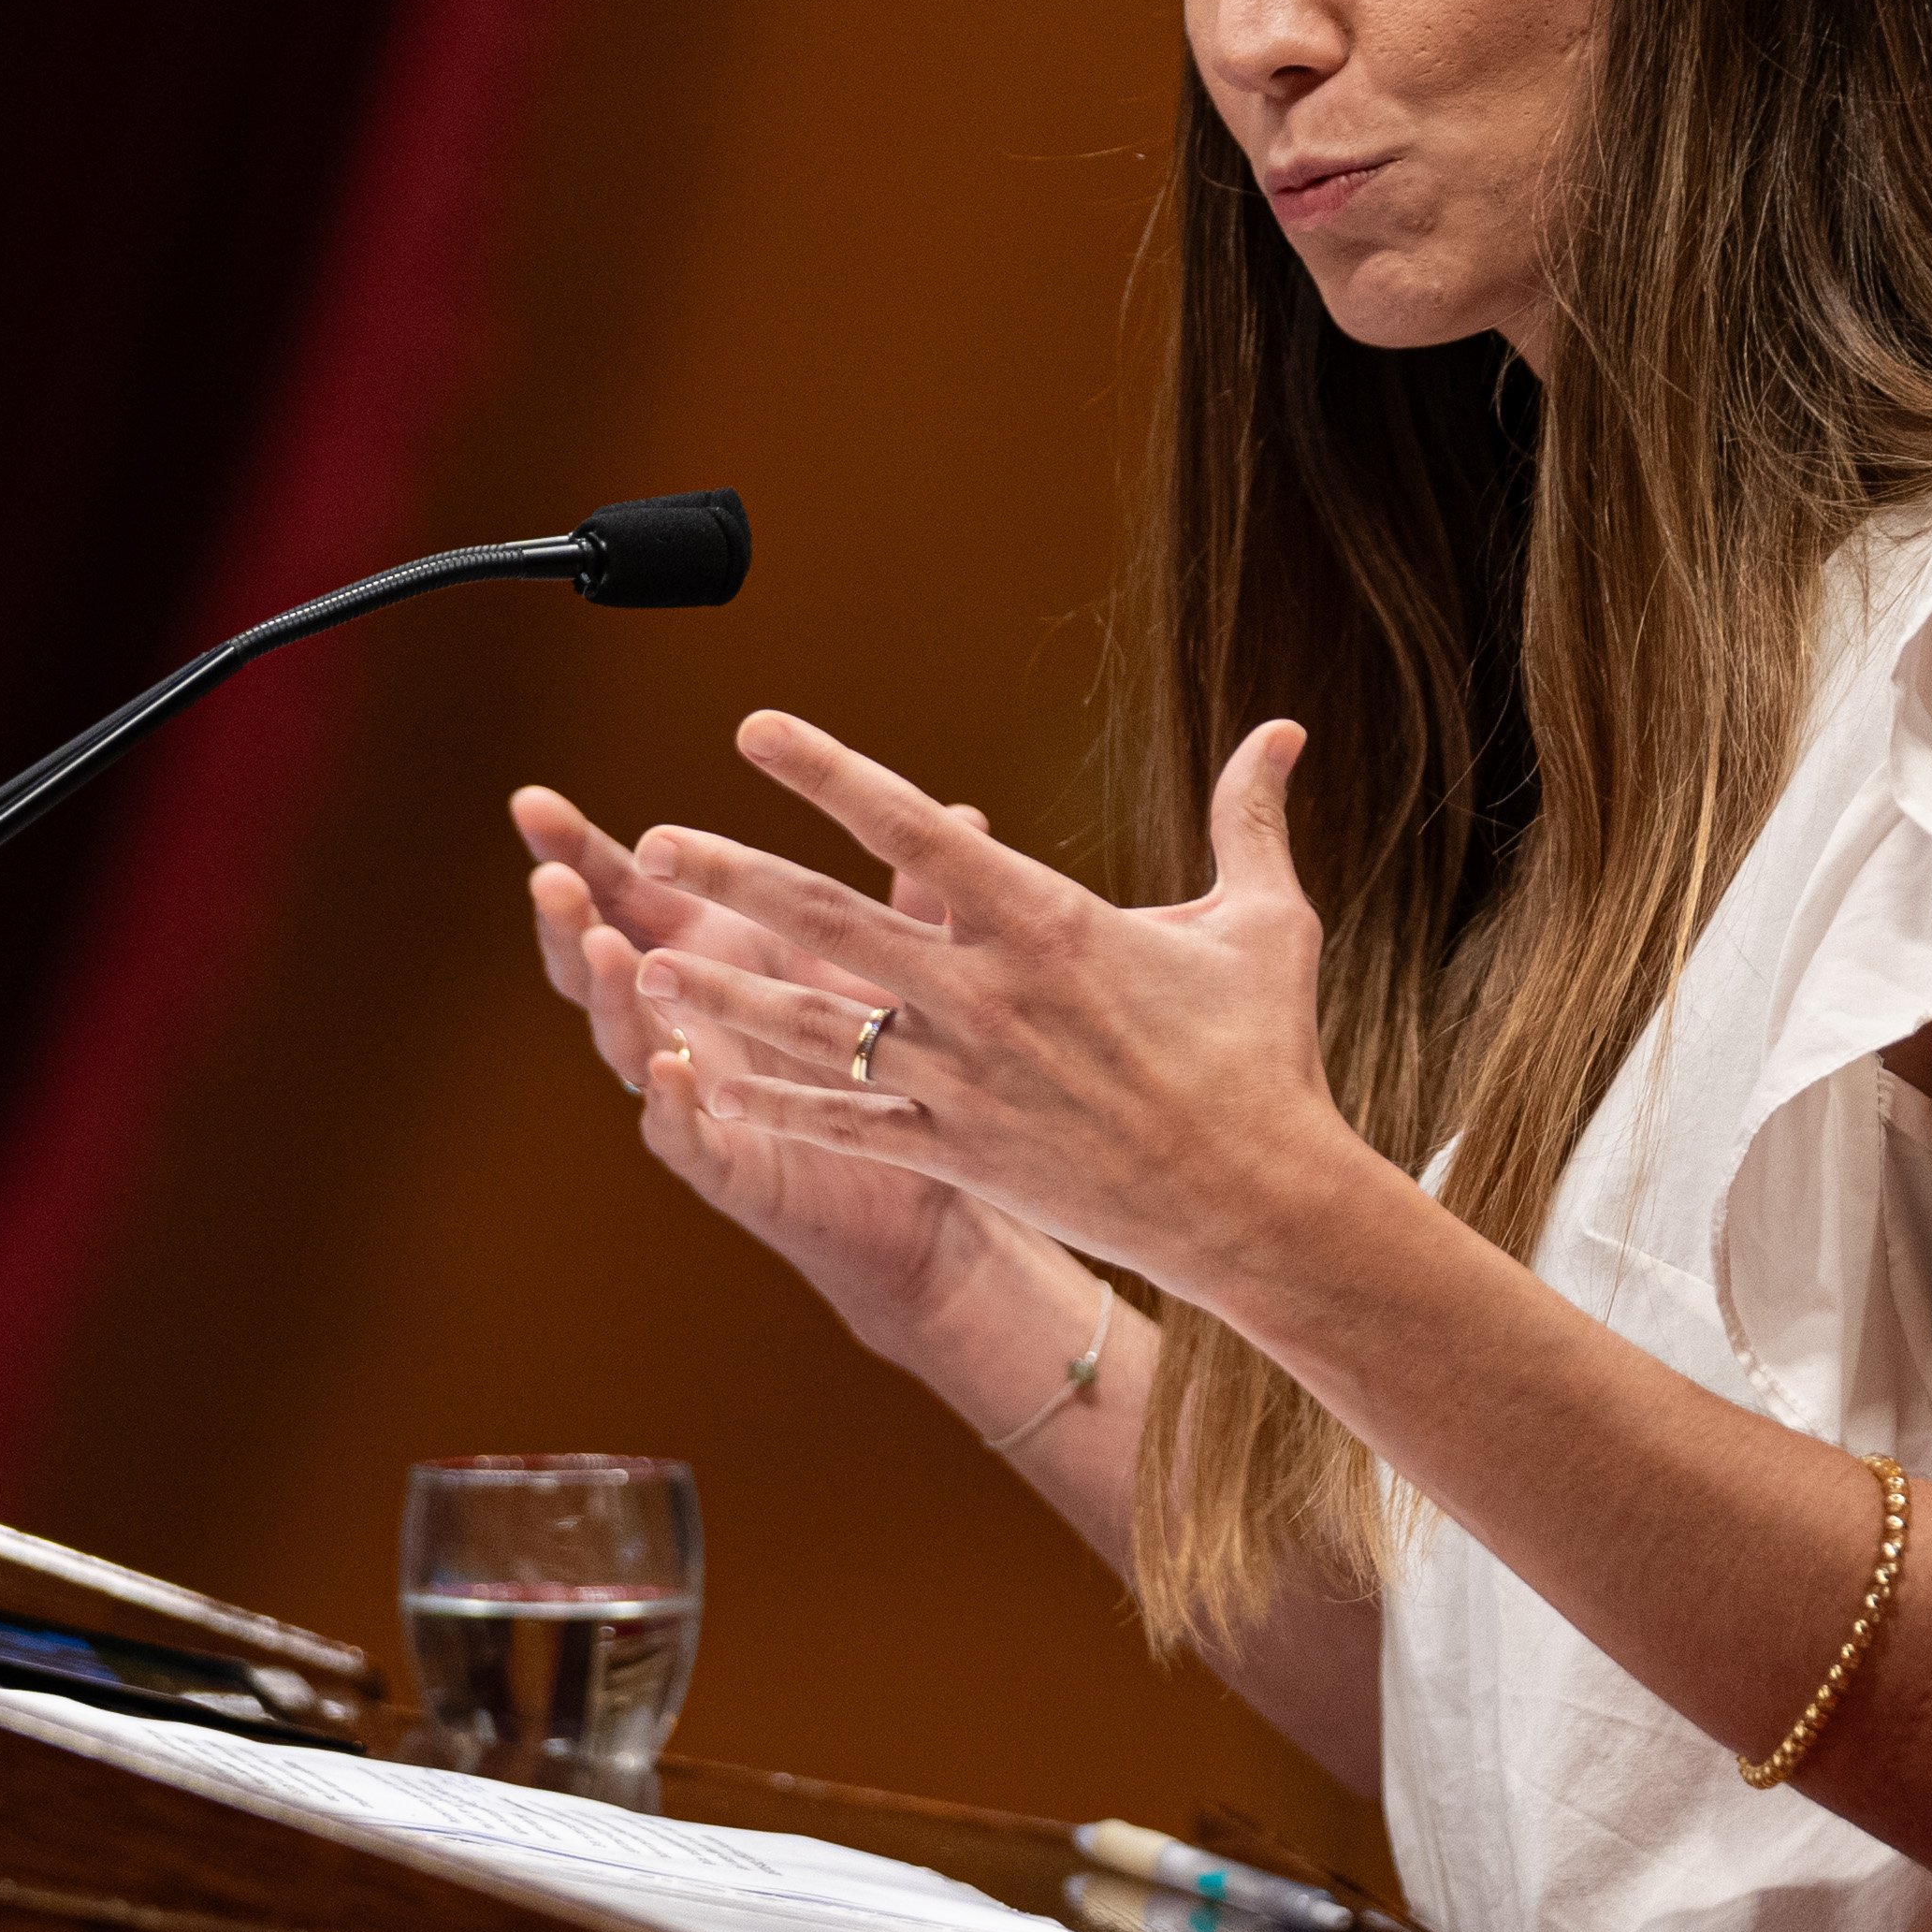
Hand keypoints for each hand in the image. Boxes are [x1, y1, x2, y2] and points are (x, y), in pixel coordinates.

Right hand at [511, 783, 1014, 1343]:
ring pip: (627, 1040)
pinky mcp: (725, 1164)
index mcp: (710, 959)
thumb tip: (970, 813)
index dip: (577, 851)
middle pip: (599, 961)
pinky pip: (683, 1131)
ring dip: (612, 996)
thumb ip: (916, 900)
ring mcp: (695, 1093)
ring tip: (605, 950)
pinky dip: (671, 1098)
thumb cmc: (894, 1067)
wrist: (924, 1198)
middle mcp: (684, 1020)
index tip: (531, 802)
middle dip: (569, 919)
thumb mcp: (897, 970)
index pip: (625, 893)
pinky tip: (666, 1063)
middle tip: (549, 878)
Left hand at [628, 712, 1361, 1308]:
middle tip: (655, 843)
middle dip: (737, 880)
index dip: (828, 773)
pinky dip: (777, 1108)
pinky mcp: (961, 1154)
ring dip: (728, 999)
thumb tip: (1285, 730)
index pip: (915, 828)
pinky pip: (850, 1126)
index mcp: (1047, 922)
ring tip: (646, 968)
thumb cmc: (1263, 1055)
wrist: (1258, 1201)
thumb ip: (1250, 819)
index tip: (755, 731)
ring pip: (819, 1030)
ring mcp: (966, 1081)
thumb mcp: (1265, 922)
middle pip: (834, 922)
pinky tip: (711, 1087)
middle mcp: (988, 996)